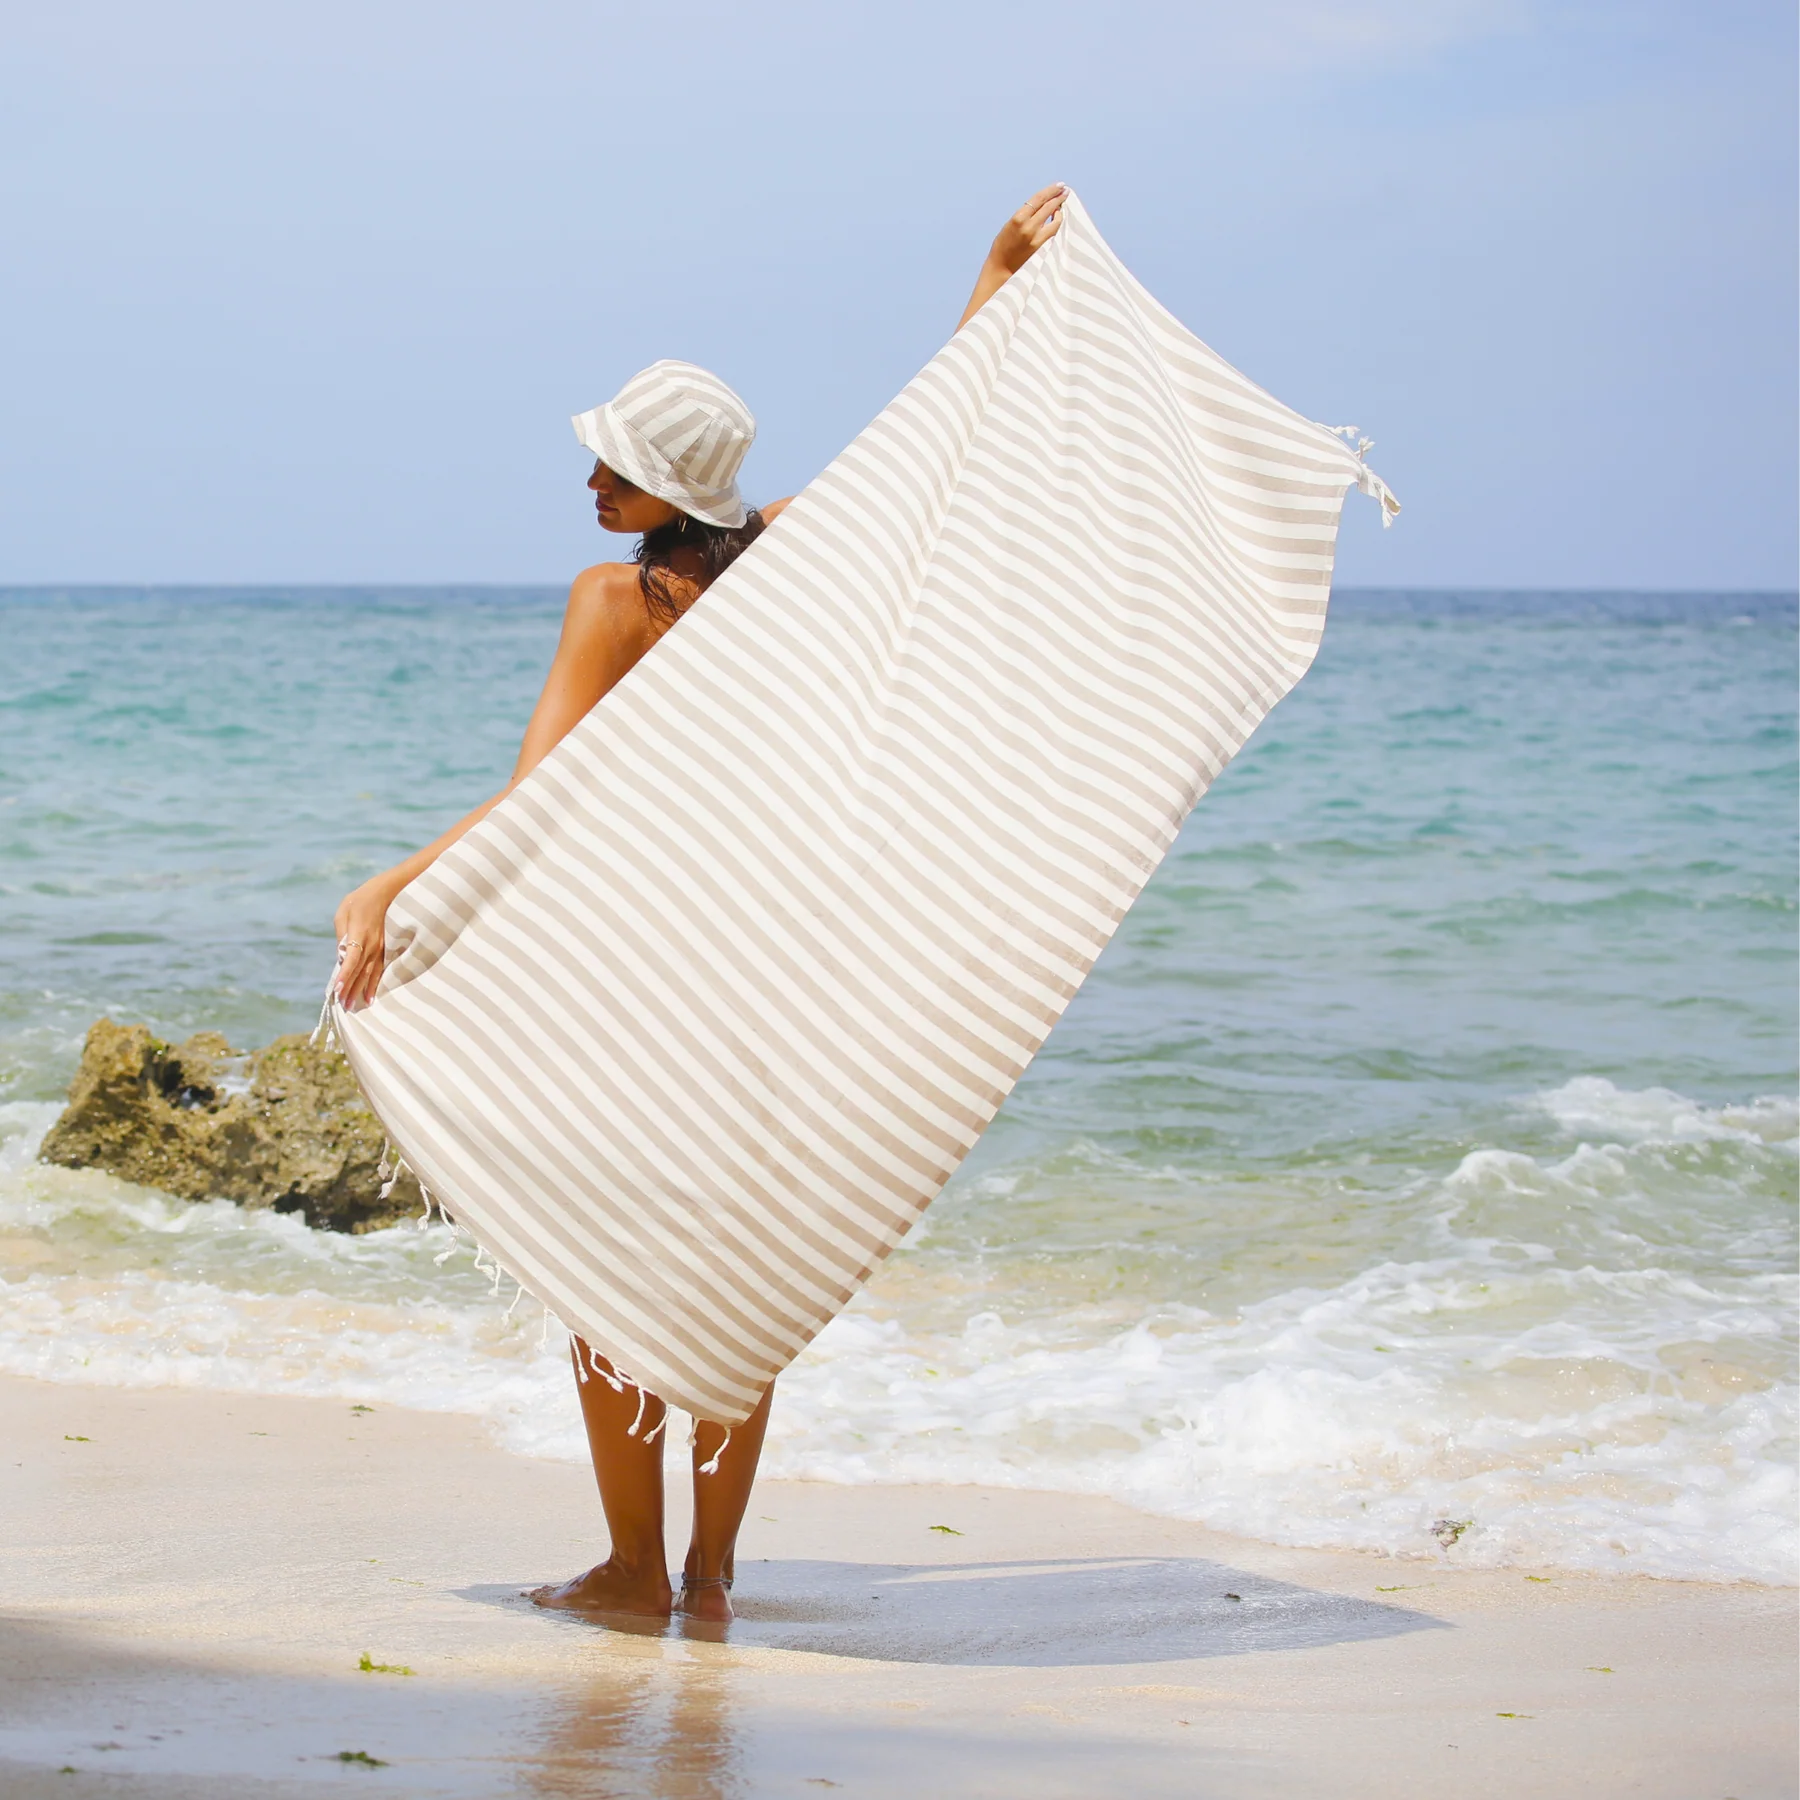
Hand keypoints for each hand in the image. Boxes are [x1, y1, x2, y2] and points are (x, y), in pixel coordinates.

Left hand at [332, 877, 394, 1010]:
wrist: (388, 892)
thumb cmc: (360, 900)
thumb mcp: (343, 912)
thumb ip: (341, 934)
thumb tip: (341, 955)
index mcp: (359, 935)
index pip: (351, 959)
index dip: (345, 975)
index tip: (338, 990)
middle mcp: (372, 945)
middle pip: (359, 971)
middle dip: (350, 989)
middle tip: (342, 1006)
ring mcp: (380, 948)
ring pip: (370, 974)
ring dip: (361, 990)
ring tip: (355, 1005)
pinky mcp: (385, 949)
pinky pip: (379, 970)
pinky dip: (374, 984)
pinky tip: (370, 996)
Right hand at [984, 184, 1065, 277]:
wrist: (1001, 269)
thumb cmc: (1003, 247)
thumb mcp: (1010, 225)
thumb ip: (1025, 215)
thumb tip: (1040, 206)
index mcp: (1018, 218)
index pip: (1039, 199)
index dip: (1051, 190)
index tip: (1059, 185)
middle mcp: (1028, 227)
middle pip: (1049, 207)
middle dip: (1059, 196)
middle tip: (1065, 190)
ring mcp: (1036, 238)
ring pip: (1055, 219)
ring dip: (1060, 210)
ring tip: (1063, 204)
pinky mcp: (1042, 248)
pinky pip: (1054, 232)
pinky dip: (1057, 223)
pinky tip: (1058, 218)